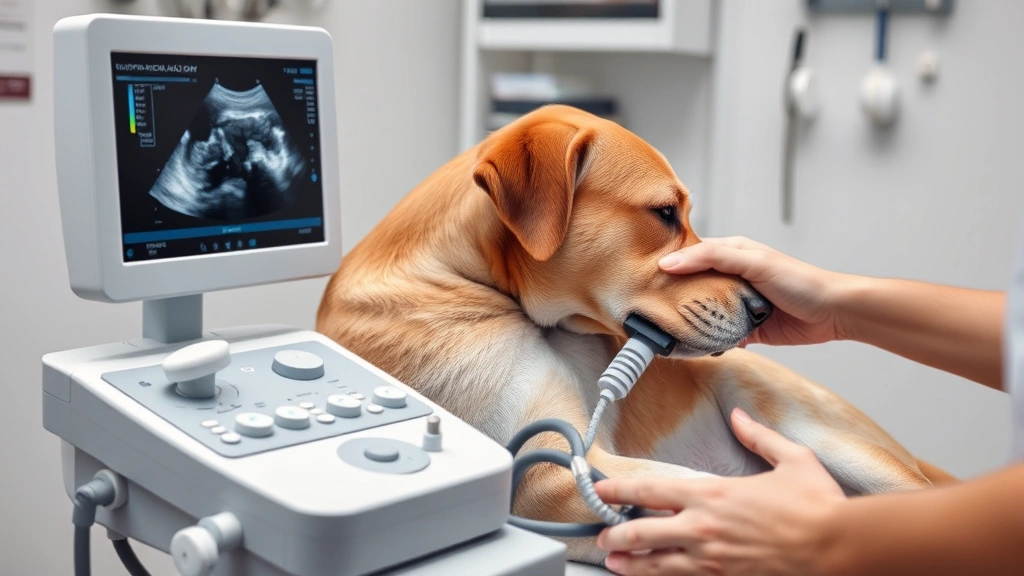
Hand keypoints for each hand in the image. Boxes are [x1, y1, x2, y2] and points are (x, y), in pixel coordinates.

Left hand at [595, 408, 845, 575]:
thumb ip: (759, 436)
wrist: (840, 548)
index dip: (620, 489)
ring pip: (658, 565)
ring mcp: (713, 560)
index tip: (601, 489)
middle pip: (644, 533)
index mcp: (714, 495)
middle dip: (616, 534)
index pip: (652, 490)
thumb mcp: (791, 458)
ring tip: (613, 562)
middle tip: (602, 535)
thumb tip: (739, 417)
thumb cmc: (818, 505)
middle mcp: (705, 529)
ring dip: (631, 563)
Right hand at [659, 237, 847, 346]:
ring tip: (665, 328)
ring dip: (690, 320)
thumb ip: (711, 258)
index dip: (669, 263)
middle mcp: (731, 278)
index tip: (643, 275)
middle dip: (674, 295)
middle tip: (648, 306)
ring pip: (704, 312)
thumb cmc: (799, 280)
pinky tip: (692, 345)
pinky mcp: (745, 330)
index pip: (691, 255)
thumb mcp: (752, 261)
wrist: (833, 313)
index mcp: (731, 254)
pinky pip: (718, 335)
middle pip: (693, 286)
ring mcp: (737, 304)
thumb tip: (670, 262)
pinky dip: (707, 340)